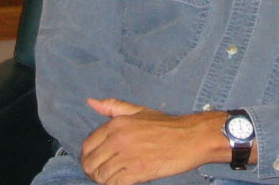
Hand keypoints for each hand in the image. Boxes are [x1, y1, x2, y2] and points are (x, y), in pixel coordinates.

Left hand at [81, 98, 227, 184]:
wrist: (190, 138)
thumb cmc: (166, 125)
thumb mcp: (138, 111)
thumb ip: (113, 107)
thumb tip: (91, 102)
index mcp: (116, 124)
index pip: (87, 145)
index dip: (88, 156)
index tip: (97, 161)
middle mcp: (118, 139)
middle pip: (90, 163)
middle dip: (93, 171)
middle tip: (104, 173)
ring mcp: (127, 156)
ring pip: (100, 176)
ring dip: (104, 180)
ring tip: (114, 177)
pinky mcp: (137, 171)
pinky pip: (113, 184)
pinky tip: (123, 181)